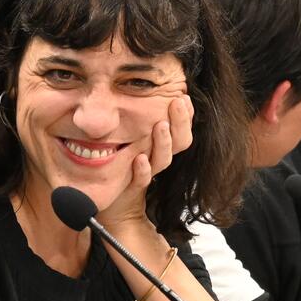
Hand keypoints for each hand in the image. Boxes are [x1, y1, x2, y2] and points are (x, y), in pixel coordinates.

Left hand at [96, 92, 192, 233]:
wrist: (114, 203)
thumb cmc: (123, 166)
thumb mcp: (133, 138)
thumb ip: (141, 120)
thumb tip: (147, 96)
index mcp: (161, 145)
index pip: (181, 128)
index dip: (186, 115)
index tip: (184, 97)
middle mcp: (157, 158)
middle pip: (180, 142)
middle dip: (180, 122)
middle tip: (178, 102)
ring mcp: (146, 172)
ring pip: (163, 159)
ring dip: (163, 142)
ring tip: (161, 126)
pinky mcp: (132, 186)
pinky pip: (142, 179)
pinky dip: (143, 170)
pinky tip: (140, 160)